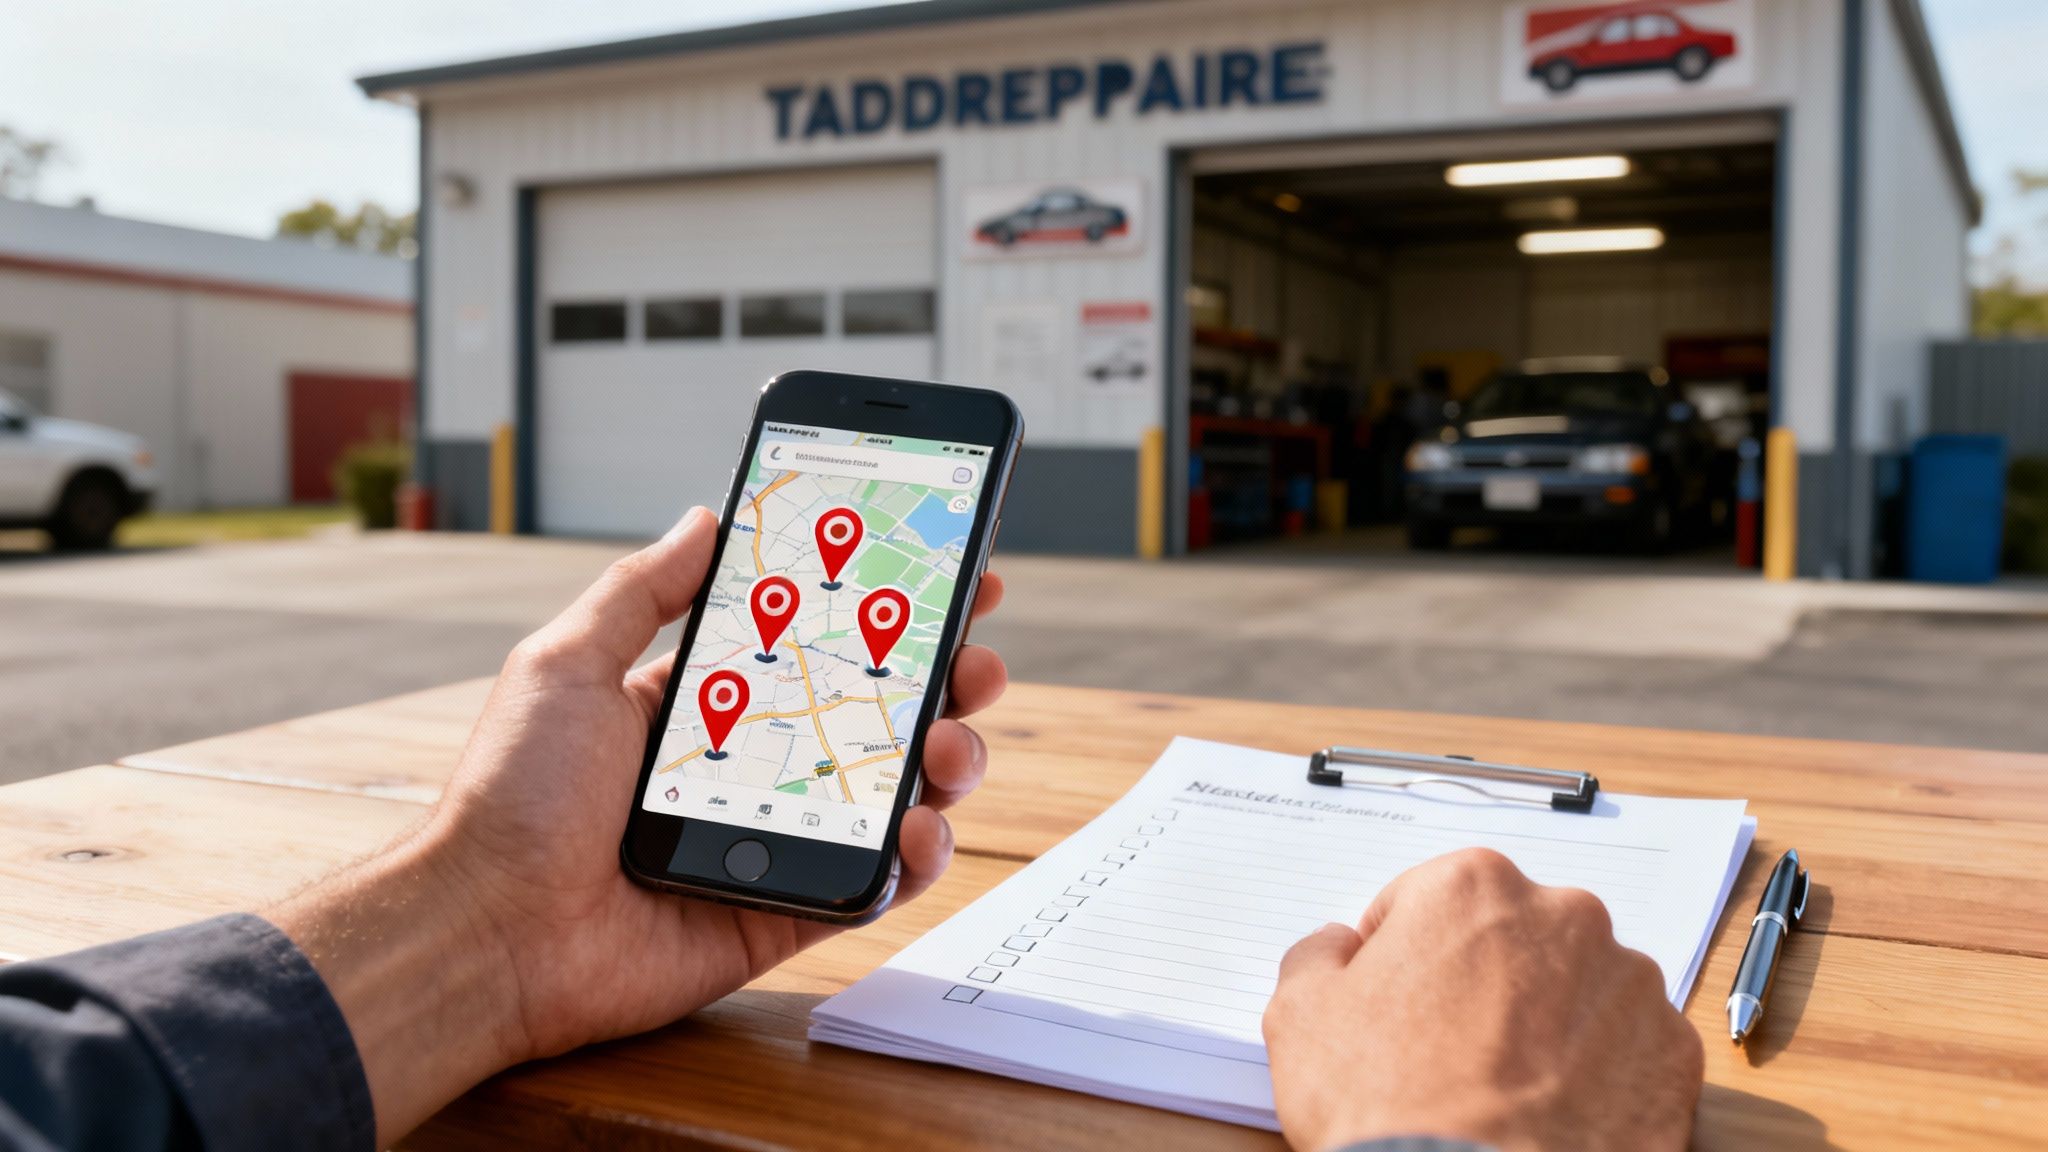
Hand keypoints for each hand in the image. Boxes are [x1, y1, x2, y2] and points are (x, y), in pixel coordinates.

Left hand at [270, 506, 1008, 1143]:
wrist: (489, 930)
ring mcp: (773, 837)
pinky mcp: (785, 910)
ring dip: (944, 758)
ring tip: (951, 742)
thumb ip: (641, 590)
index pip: (812, 642)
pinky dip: (916, 854)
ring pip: (891, 792)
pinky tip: (921, 825)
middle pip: (873, 713)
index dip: (880, 611)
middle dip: (940, 678)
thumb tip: (704, 517)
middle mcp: (749, 765)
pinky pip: (874, 881)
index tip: (941, 574)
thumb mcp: (566, 664)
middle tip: (975, 657)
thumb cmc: (512, 797)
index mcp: (702, 703)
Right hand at [1262, 848, 1703, 1151]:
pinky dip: (1598, 1076)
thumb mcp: (1299, 1017)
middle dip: (1483, 981)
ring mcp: (1630, 986)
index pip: (1426, 901)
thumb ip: (1318, 957)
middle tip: (1448, 1053)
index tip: (1393, 1006)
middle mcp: (1565, 917)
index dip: (1399, 957)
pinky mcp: (1673, 1057)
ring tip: (1505, 1091)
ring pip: (1578, 991)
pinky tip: (1552, 1115)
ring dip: (1546, 1024)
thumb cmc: (1387, 1106)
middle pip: (1511, 938)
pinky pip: (1628, 1052)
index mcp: (1473, 887)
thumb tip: (1339, 947)